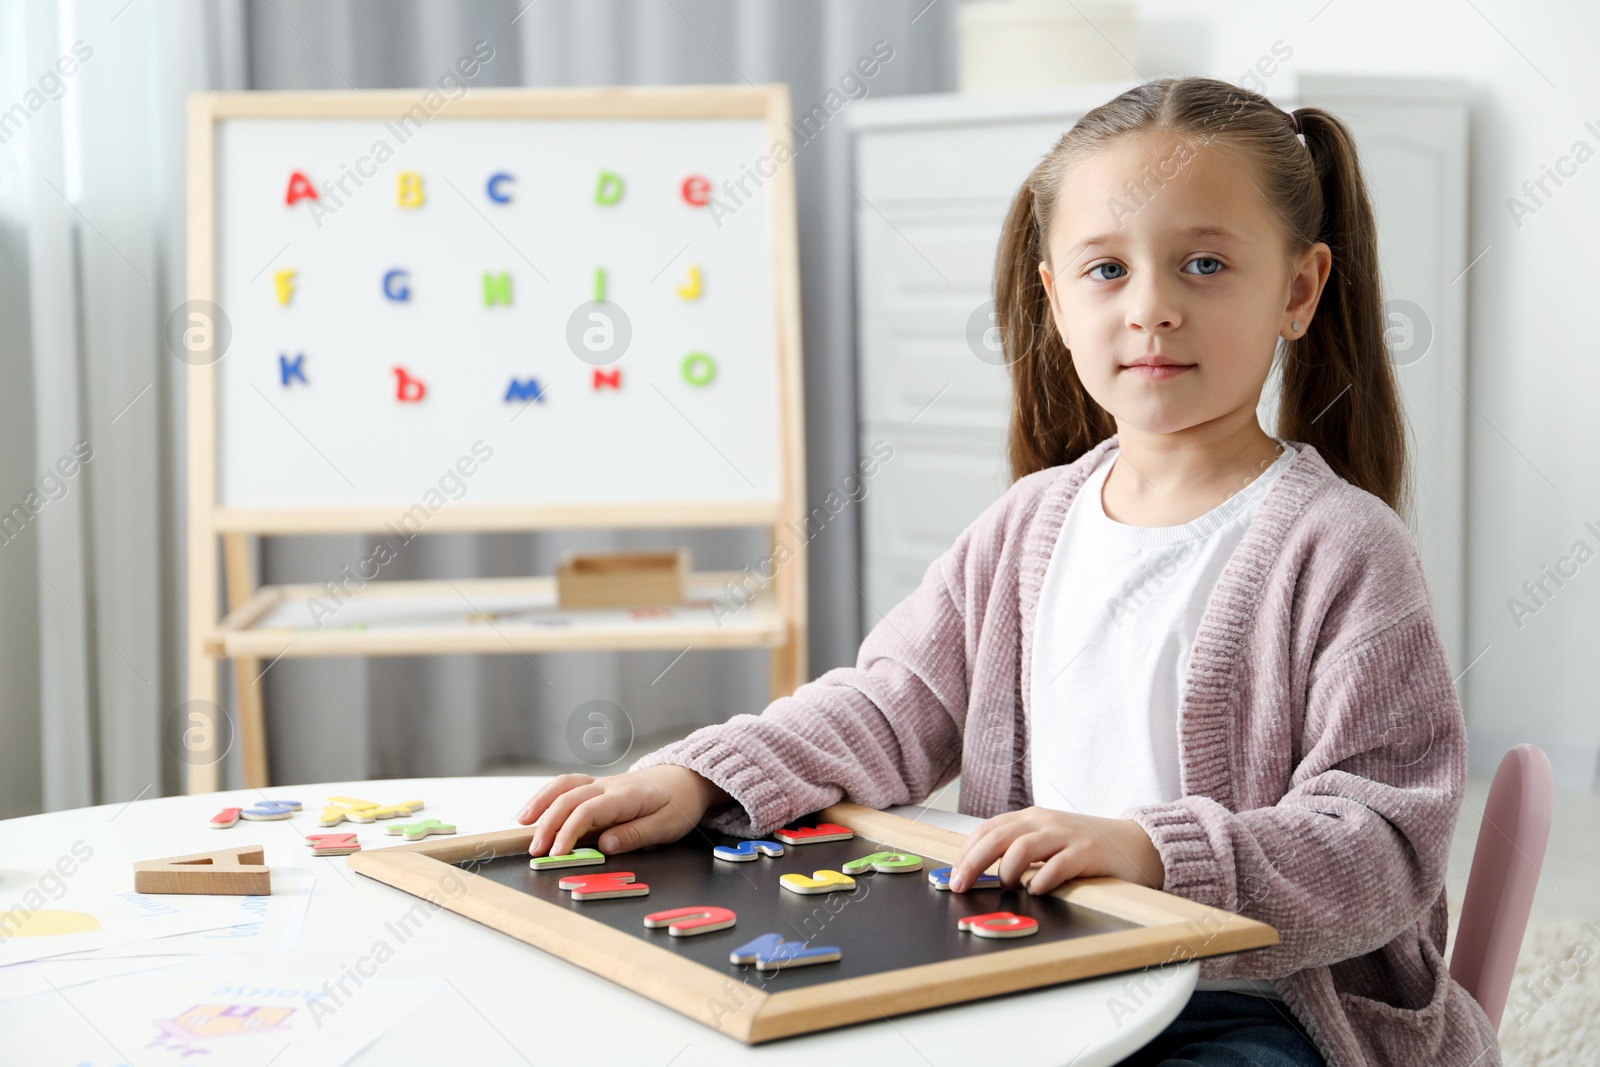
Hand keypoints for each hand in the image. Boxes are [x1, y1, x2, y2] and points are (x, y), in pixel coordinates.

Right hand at [513, 765, 730, 857]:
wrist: (687, 778)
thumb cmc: (679, 804)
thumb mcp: (667, 826)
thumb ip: (636, 835)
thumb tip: (604, 845)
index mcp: (625, 796)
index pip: (588, 810)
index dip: (569, 832)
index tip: (557, 854)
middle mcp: (608, 785)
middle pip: (569, 798)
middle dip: (548, 823)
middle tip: (535, 850)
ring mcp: (601, 783)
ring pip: (563, 785)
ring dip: (540, 802)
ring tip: (521, 822)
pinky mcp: (597, 786)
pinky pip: (567, 785)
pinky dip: (547, 794)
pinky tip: (534, 809)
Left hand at [946, 806, 1164, 894]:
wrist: (1134, 843)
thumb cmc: (1085, 847)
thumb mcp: (1047, 841)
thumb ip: (1018, 851)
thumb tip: (979, 873)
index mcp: (1031, 818)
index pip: (988, 829)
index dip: (966, 852)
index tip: (953, 876)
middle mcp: (1044, 822)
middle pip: (997, 837)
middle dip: (972, 862)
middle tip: (959, 886)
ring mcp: (1066, 835)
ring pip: (1022, 847)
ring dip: (1007, 871)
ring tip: (1007, 886)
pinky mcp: (1087, 853)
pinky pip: (1056, 865)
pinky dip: (1041, 880)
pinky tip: (1037, 890)